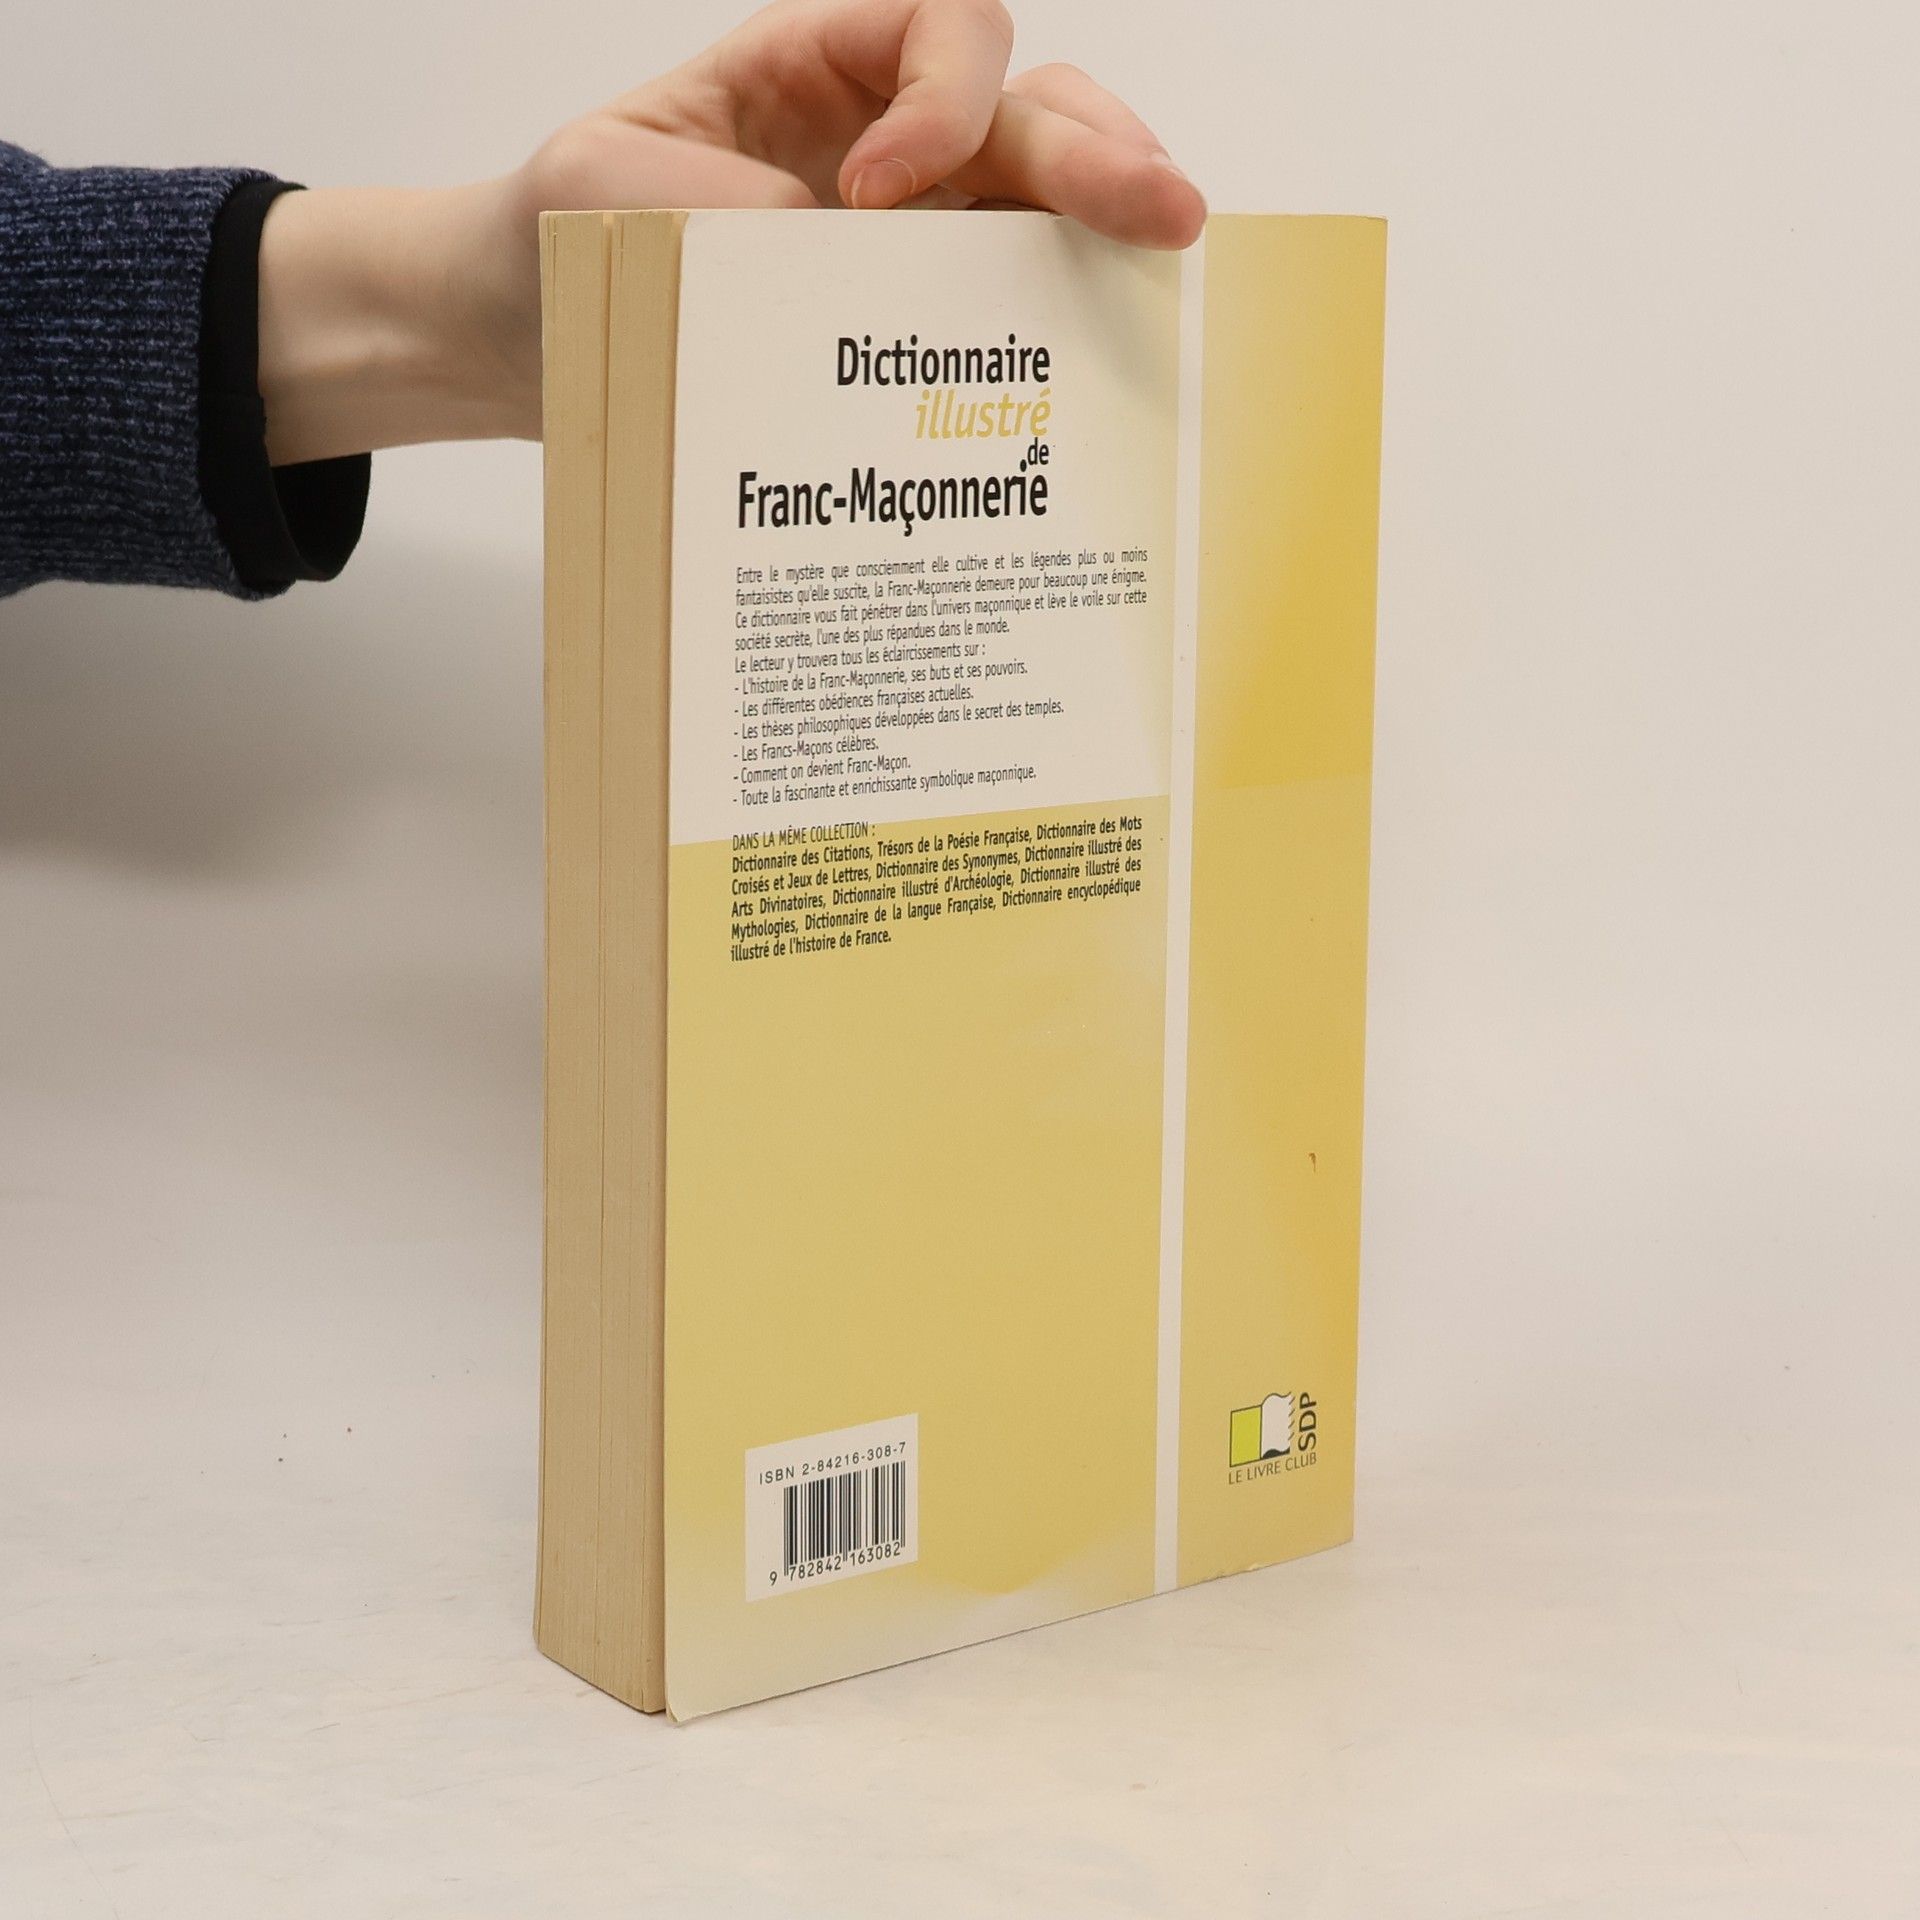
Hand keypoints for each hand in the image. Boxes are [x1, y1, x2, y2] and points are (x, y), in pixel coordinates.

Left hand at [257, 0, 1204, 463]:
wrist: (524, 334)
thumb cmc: (560, 235)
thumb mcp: (613, 196)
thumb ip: (728, 211)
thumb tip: (847, 272)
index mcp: (816, 67)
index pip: (939, 30)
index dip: (940, 101)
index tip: (875, 195)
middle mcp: (885, 136)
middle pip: (1031, 111)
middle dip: (1102, 156)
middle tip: (1165, 214)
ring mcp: (915, 233)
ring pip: (1047, 201)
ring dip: (1112, 226)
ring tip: (1167, 262)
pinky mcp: (912, 324)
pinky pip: (1006, 307)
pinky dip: (1060, 324)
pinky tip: (1101, 356)